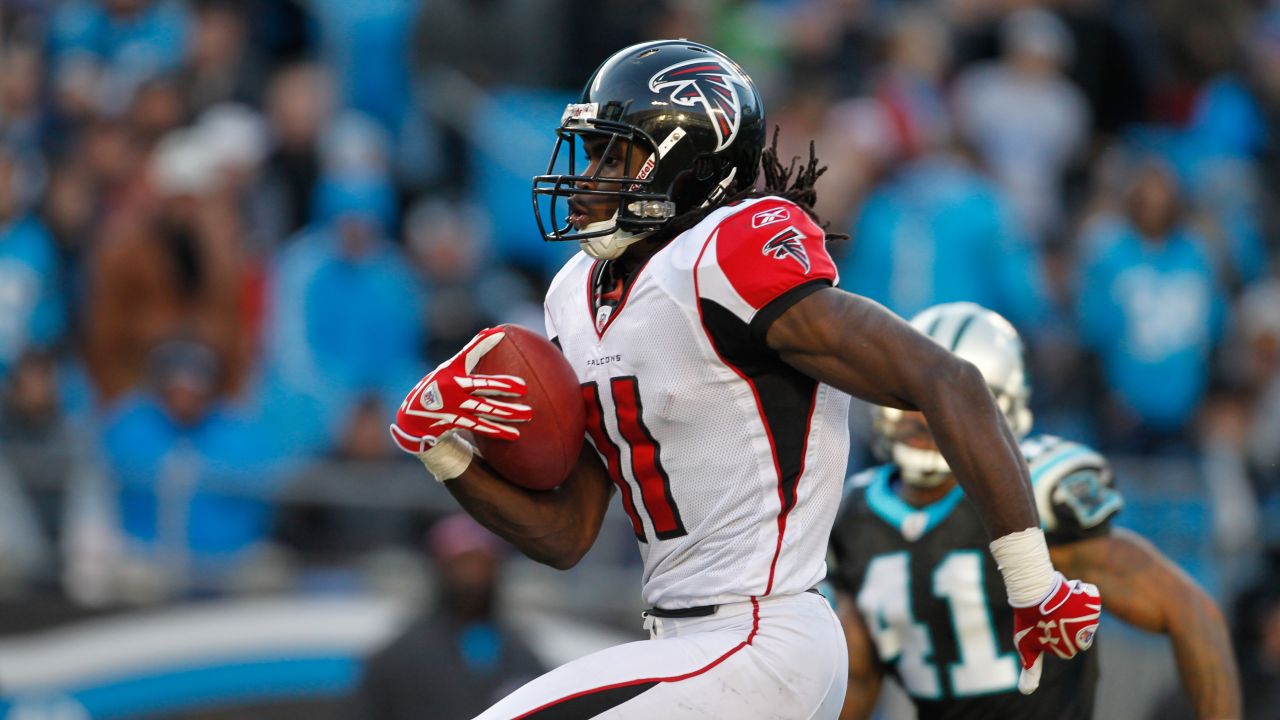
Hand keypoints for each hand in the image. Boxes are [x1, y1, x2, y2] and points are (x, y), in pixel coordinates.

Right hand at [389, 328, 532, 452]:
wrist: (412, 417)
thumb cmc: (437, 386)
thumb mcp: (449, 369)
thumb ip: (471, 353)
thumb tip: (492, 331)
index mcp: (452, 371)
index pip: (469, 353)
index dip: (483, 343)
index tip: (499, 333)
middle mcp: (452, 388)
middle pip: (481, 386)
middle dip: (503, 386)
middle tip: (524, 388)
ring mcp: (453, 406)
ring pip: (484, 409)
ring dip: (507, 412)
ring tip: (528, 413)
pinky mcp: (455, 423)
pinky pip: (480, 427)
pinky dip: (497, 431)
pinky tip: (514, 434)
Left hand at [1012, 572, 1100, 693]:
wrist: (1033, 591)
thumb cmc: (1028, 620)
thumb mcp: (1026, 646)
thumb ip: (1031, 669)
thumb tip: (1026, 692)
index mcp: (1069, 651)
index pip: (1064, 645)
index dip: (1052, 633)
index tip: (1044, 626)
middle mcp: (1084, 638)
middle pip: (1076, 633)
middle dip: (1065, 623)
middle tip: (1050, 613)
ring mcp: (1091, 619)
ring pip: (1083, 615)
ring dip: (1072, 607)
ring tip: (1057, 601)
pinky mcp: (1094, 602)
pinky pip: (1089, 598)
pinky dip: (1080, 594)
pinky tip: (1068, 591)